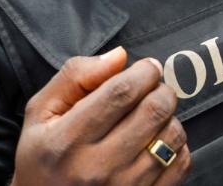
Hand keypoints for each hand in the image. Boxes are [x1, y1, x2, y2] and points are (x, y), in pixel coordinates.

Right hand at [12, 48, 189, 184]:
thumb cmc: (44, 157)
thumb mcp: (41, 113)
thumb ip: (74, 77)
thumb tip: (120, 56)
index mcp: (68, 141)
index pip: (122, 92)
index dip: (144, 72)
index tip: (146, 67)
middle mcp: (98, 167)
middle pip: (154, 110)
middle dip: (160, 89)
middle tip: (151, 90)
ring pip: (172, 134)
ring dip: (168, 117)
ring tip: (150, 118)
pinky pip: (181, 162)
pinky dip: (176, 146)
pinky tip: (156, 143)